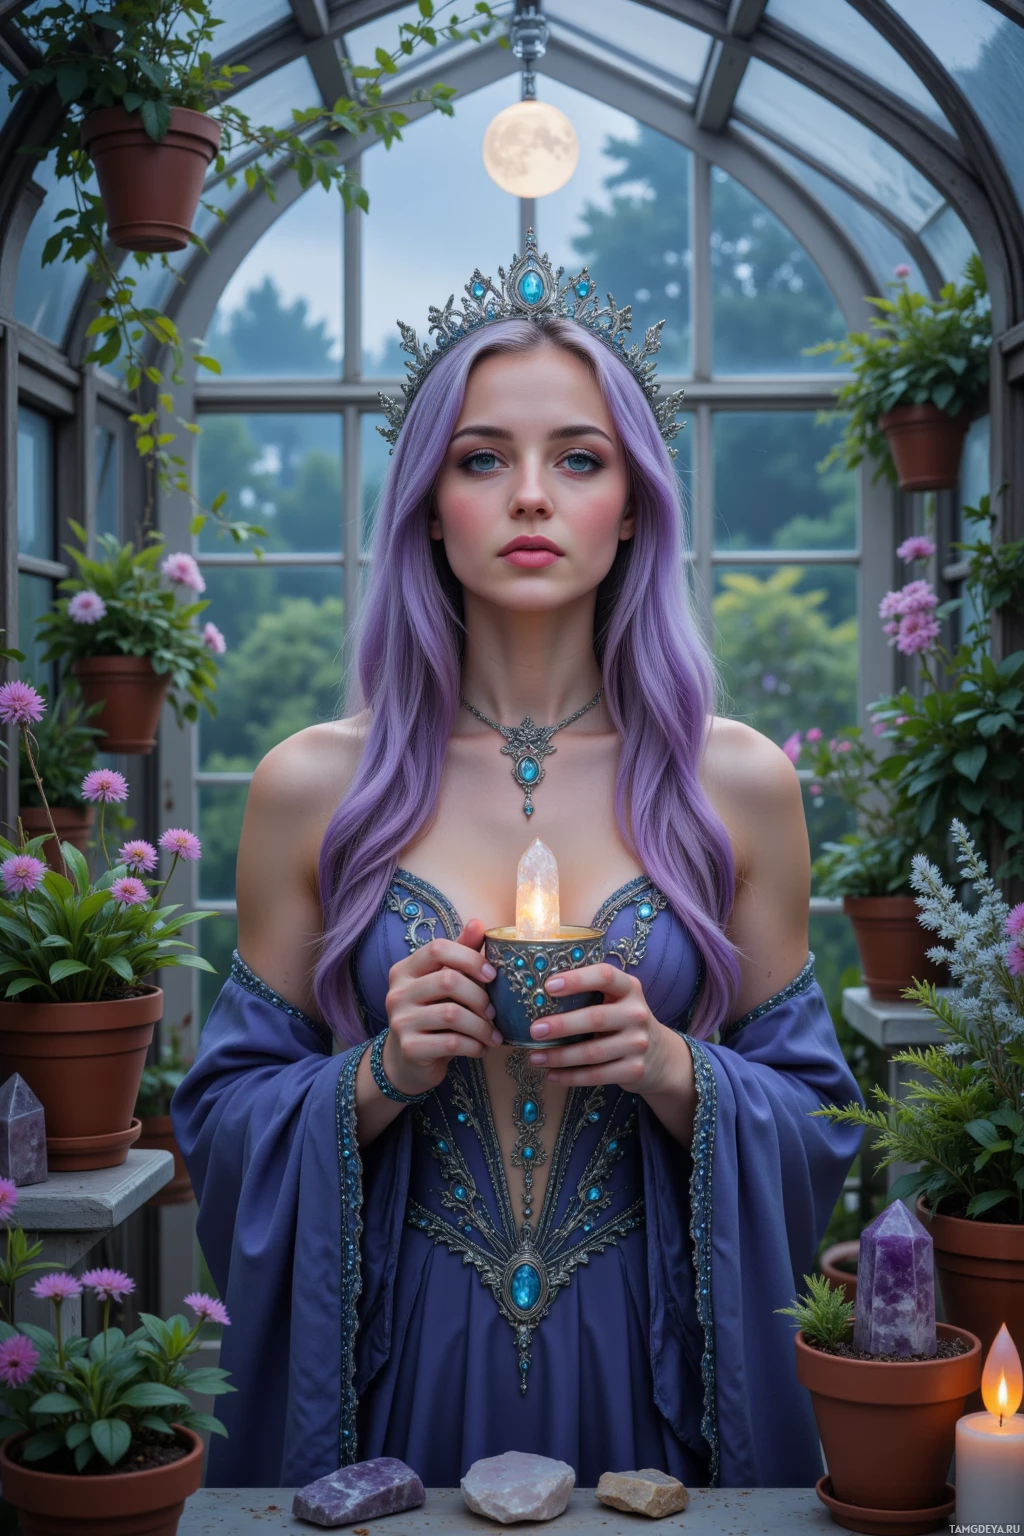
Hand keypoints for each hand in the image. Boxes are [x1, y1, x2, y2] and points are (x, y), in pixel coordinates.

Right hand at [383, 918, 503, 1096]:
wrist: (407, 1062)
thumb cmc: (431, 1015)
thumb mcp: (442, 983)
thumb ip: (459, 955)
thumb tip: (477, 923)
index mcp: (406, 970)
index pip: (437, 948)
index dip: (470, 957)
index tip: (493, 974)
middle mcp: (398, 992)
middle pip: (448, 980)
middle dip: (480, 996)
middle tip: (494, 1011)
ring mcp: (400, 1021)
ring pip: (452, 1014)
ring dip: (482, 1026)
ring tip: (493, 1035)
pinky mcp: (409, 1048)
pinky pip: (452, 1043)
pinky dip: (474, 1046)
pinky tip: (481, 1048)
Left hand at [527, 961, 670, 1089]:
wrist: (660, 1055)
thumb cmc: (624, 1021)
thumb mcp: (618, 1001)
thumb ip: (591, 995)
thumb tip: (539, 998)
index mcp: (629, 988)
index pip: (605, 976)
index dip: (577, 979)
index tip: (548, 986)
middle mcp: (637, 1013)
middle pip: (595, 1018)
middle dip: (561, 1025)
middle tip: (535, 1031)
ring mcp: (638, 1043)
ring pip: (592, 1052)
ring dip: (559, 1056)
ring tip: (535, 1057)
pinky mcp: (634, 1070)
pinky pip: (597, 1075)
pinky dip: (570, 1077)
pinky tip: (551, 1075)